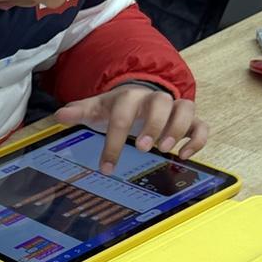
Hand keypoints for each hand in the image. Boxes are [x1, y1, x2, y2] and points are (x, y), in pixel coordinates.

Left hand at [54, 85, 207, 174]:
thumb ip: (80, 111)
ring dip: (178, 129)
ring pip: (185, 108)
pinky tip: (184, 155)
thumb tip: (60, 115)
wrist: (138, 96)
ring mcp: (174, 108)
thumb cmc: (116, 106)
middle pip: (161, 103)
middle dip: (153, 124)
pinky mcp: (190, 119)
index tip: (107, 165)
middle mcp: (154, 99)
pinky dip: (197, 139)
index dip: (114, 140)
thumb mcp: (97, 108)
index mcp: (129, 96)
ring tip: (166, 149)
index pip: (123, 113)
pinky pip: (201, 124)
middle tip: (143, 148)